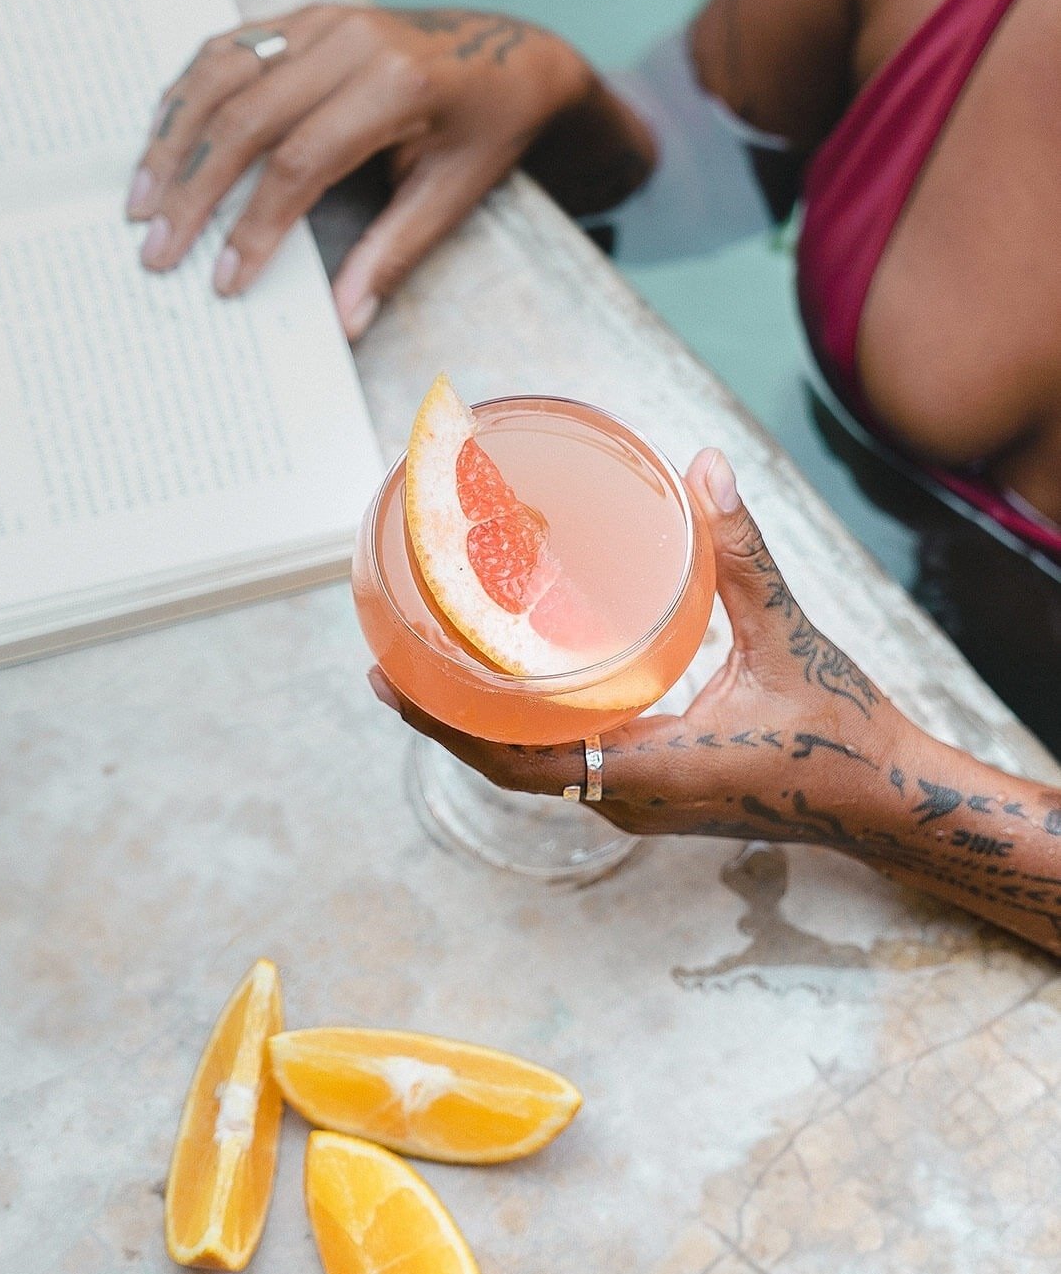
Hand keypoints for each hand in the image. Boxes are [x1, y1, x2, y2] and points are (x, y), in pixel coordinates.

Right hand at [126, 5, 590, 336]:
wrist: (511, 56)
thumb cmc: (485, 131)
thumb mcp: (452, 197)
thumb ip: (392, 255)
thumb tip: (342, 322)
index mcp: (394, 87)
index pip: (300, 163)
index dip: (256, 226)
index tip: (226, 280)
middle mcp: (349, 43)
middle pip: (245, 119)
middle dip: (194, 191)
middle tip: (157, 250)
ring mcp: (319, 21)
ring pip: (220, 75)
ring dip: (173, 141)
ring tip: (140, 201)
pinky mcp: (301, 19)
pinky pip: (227, 50)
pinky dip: (186, 98)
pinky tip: (162, 145)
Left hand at [369, 447, 899, 836]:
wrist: (886, 802)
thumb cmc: (843, 730)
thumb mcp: (788, 638)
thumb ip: (743, 554)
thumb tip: (707, 466)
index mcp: (651, 772)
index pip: (517, 759)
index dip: (446, 724)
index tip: (388, 682)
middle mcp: (632, 800)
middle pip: (508, 770)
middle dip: (444, 725)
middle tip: (387, 669)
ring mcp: (642, 806)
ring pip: (537, 776)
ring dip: (480, 734)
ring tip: (434, 678)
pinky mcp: (657, 799)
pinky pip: (571, 773)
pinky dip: (526, 738)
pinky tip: (513, 697)